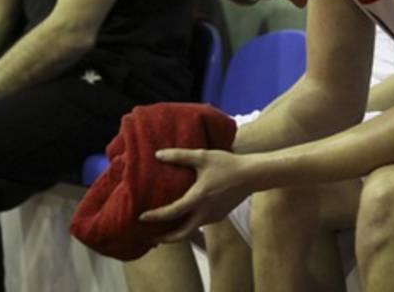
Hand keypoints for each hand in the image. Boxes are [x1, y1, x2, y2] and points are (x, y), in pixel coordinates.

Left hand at [139, 149, 253, 242]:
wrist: (252, 175)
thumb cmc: (227, 164)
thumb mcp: (203, 156)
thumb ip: (180, 156)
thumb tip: (158, 154)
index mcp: (198, 198)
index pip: (172, 212)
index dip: (156, 216)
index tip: (141, 217)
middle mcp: (205, 212)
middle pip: (181, 234)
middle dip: (165, 238)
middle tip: (150, 237)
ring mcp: (213, 216)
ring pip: (191, 230)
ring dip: (176, 232)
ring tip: (164, 228)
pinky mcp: (219, 216)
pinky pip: (199, 224)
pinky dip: (188, 225)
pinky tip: (183, 217)